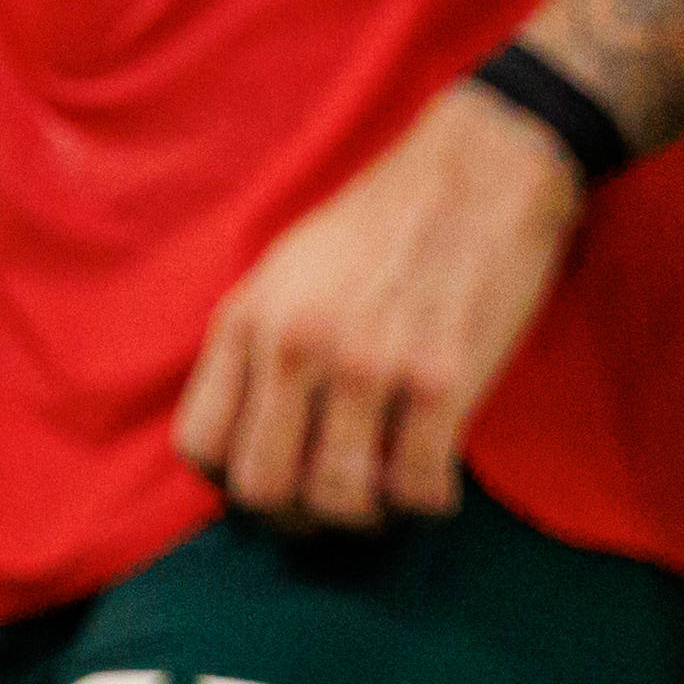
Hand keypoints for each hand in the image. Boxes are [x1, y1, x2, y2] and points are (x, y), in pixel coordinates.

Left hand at [183, 80, 585, 527]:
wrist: (482, 170)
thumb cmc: (383, 225)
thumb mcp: (285, 270)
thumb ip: (252, 348)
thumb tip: (238, 438)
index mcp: (251, 318)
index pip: (201, 448)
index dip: (234, 477)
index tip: (277, 469)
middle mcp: (298, 344)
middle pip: (263, 491)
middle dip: (296, 513)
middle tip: (333, 497)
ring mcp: (370, 365)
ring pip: (340, 502)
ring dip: (367, 512)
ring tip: (388, 484)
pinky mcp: (442, 380)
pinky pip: (419, 487)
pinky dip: (428, 497)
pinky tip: (436, 472)